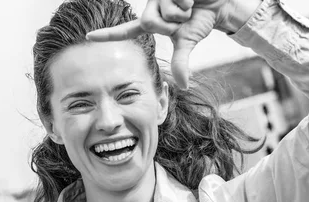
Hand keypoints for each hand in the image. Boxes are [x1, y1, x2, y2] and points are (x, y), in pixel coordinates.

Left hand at [86, 0, 261, 88]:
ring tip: (190, 5)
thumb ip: (182, 62)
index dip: (107, 34)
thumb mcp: (188, 41)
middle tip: (183, 18)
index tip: (88, 37)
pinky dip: (188, 1)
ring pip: (163, 11)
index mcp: (152, 23)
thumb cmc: (202, 20)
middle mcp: (151, 8)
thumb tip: (183, 86)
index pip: (125, 31)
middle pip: (149, 22)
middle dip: (170, 24)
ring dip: (181, 11)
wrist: (220, 4)